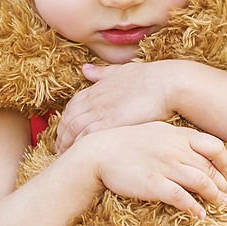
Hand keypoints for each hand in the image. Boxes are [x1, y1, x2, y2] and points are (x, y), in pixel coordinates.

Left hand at [57, 61, 185, 153]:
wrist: (168, 83)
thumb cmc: (152, 77)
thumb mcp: (122, 70)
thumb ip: (102, 73)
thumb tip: (84, 69)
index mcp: (97, 88)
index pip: (71, 106)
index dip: (64, 120)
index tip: (63, 131)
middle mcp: (95, 100)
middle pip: (68, 120)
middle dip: (60, 135)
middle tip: (58, 148)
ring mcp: (101, 111)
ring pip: (73, 129)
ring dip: (65, 143)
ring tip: (64, 156)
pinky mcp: (111, 123)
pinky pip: (86, 136)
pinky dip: (78, 145)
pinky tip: (79, 155)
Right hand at [85, 122, 226, 218]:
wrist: (97, 153)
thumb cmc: (124, 143)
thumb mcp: (154, 132)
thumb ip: (175, 139)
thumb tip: (192, 148)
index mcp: (178, 135)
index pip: (214, 146)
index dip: (226, 163)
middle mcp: (176, 149)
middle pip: (211, 168)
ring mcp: (166, 166)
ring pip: (202, 182)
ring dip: (216, 197)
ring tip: (223, 207)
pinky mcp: (154, 184)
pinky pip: (181, 197)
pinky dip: (194, 208)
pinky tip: (200, 216)